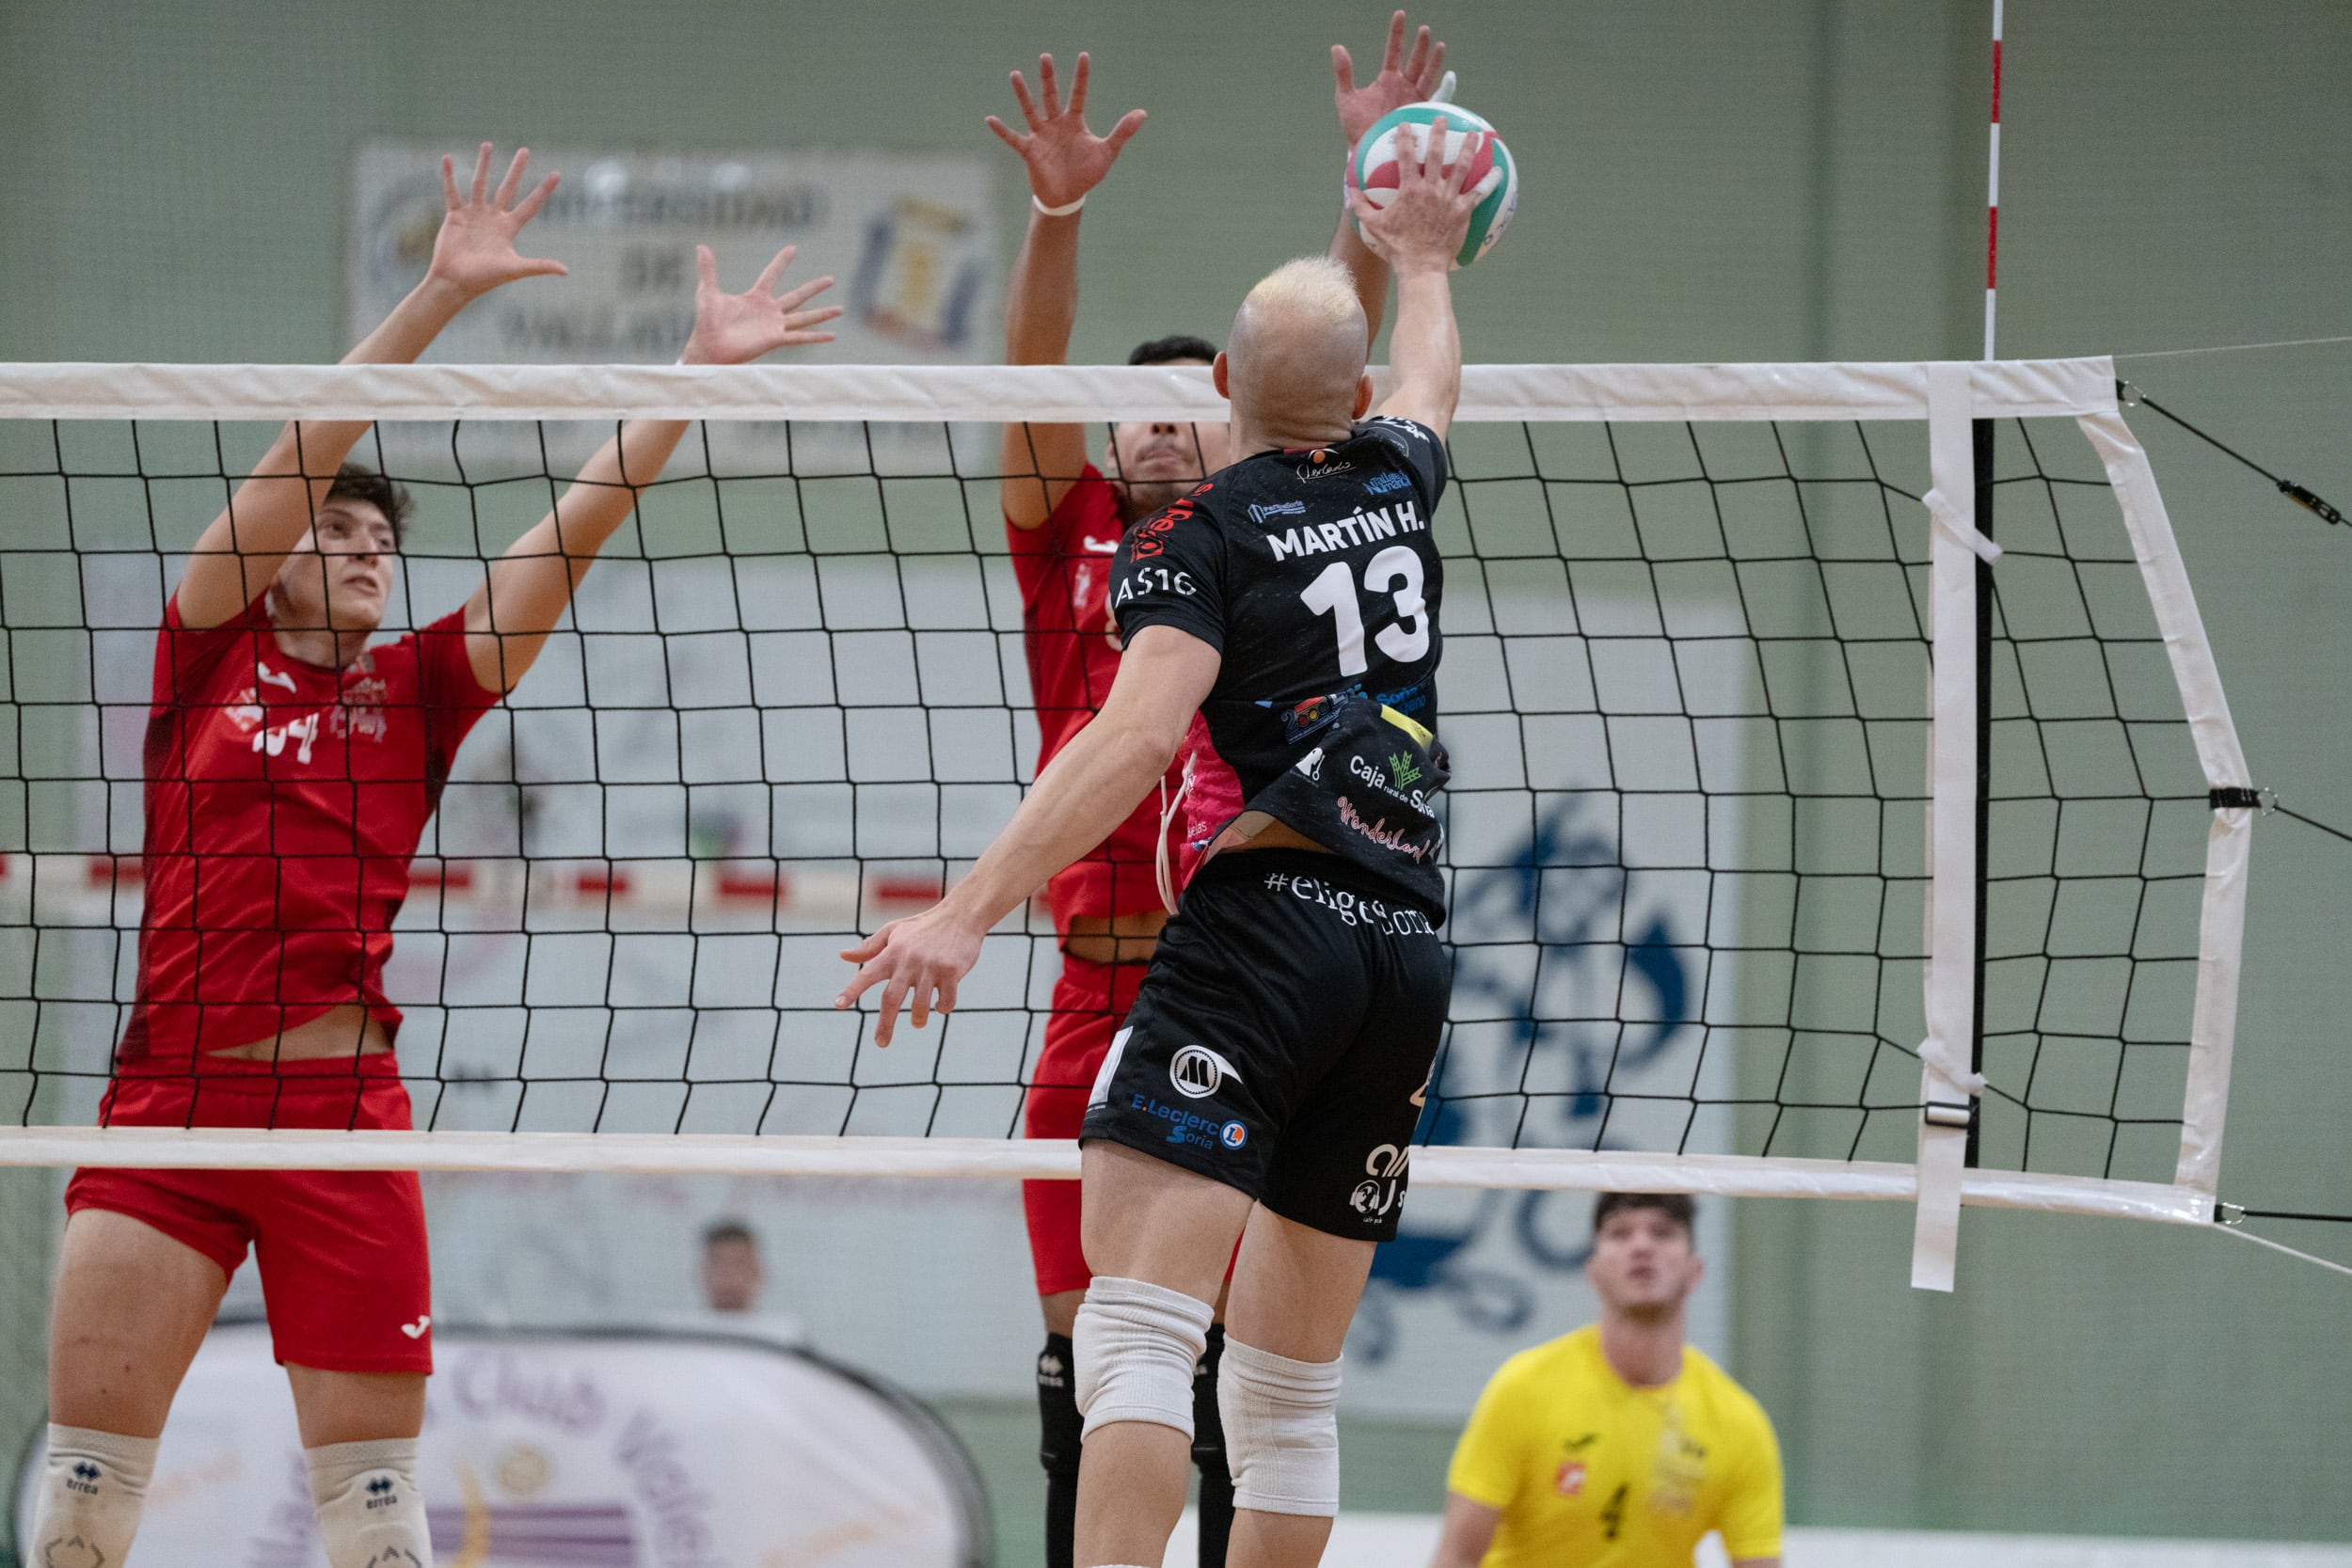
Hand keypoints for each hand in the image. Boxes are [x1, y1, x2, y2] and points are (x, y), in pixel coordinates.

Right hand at [426, 143, 567, 298]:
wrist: (455, 281)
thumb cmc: (485, 278)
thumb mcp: (515, 268)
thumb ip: (539, 266)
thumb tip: (566, 271)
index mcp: (509, 228)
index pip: (531, 205)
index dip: (543, 190)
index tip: (556, 174)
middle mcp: (493, 218)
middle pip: (508, 188)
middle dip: (517, 170)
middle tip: (525, 150)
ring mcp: (474, 215)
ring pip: (480, 183)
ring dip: (484, 164)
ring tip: (488, 144)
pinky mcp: (455, 215)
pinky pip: (452, 191)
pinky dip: (449, 175)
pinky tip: (447, 158)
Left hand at [679, 244, 841, 365]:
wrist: (709, 346)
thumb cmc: (706, 322)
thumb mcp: (708, 292)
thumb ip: (708, 270)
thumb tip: (701, 246)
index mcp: (755, 297)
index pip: (772, 275)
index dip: (782, 261)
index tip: (793, 248)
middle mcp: (769, 311)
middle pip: (797, 295)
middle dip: (814, 288)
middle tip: (831, 279)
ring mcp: (774, 326)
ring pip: (804, 316)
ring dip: (822, 314)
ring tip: (840, 309)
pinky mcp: (775, 339)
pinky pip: (799, 337)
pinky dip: (816, 336)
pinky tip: (832, 335)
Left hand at [835, 905, 988, 1047]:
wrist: (961, 916)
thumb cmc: (923, 926)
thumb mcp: (894, 931)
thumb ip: (870, 947)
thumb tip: (843, 955)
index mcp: (892, 952)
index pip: (867, 973)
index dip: (852, 990)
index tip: (838, 1005)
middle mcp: (909, 961)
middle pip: (892, 998)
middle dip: (885, 1024)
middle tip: (881, 1043)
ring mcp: (931, 967)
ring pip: (921, 1005)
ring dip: (919, 1019)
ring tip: (917, 1023)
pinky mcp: (952, 971)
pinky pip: (946, 1001)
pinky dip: (943, 1008)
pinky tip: (940, 1006)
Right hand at [985, 52, 1145, 209]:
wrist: (1068, 197)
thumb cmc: (1086, 173)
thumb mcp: (1107, 152)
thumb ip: (1122, 132)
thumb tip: (1142, 113)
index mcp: (1074, 122)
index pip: (1078, 94)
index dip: (1081, 76)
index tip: (1084, 55)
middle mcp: (1056, 124)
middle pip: (1051, 95)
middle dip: (1049, 77)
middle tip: (1046, 56)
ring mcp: (1041, 136)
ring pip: (1031, 110)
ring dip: (1023, 94)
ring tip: (1015, 74)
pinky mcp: (1029, 151)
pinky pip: (1013, 138)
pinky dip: (1002, 130)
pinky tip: (990, 119)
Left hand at [1333, 11, 1447, 147]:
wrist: (1367, 152)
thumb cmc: (1356, 128)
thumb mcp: (1346, 98)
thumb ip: (1344, 72)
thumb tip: (1337, 46)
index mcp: (1387, 80)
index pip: (1393, 50)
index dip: (1396, 33)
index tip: (1400, 14)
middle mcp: (1403, 86)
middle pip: (1415, 60)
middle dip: (1420, 45)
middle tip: (1424, 30)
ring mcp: (1413, 99)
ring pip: (1427, 75)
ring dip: (1434, 61)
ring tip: (1439, 45)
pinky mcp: (1421, 113)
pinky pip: (1435, 98)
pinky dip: (1445, 89)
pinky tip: (1451, 77)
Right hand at [1349, 119, 1490, 277]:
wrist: (1421, 265)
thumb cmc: (1397, 247)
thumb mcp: (1374, 226)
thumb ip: (1361, 206)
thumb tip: (1350, 190)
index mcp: (1409, 190)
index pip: (1405, 156)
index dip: (1405, 138)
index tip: (1405, 124)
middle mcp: (1430, 189)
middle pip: (1436, 154)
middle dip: (1439, 133)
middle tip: (1442, 119)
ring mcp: (1448, 199)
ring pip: (1461, 167)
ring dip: (1467, 148)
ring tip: (1474, 134)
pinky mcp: (1462, 211)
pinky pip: (1479, 193)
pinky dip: (1490, 182)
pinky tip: (1499, 171)